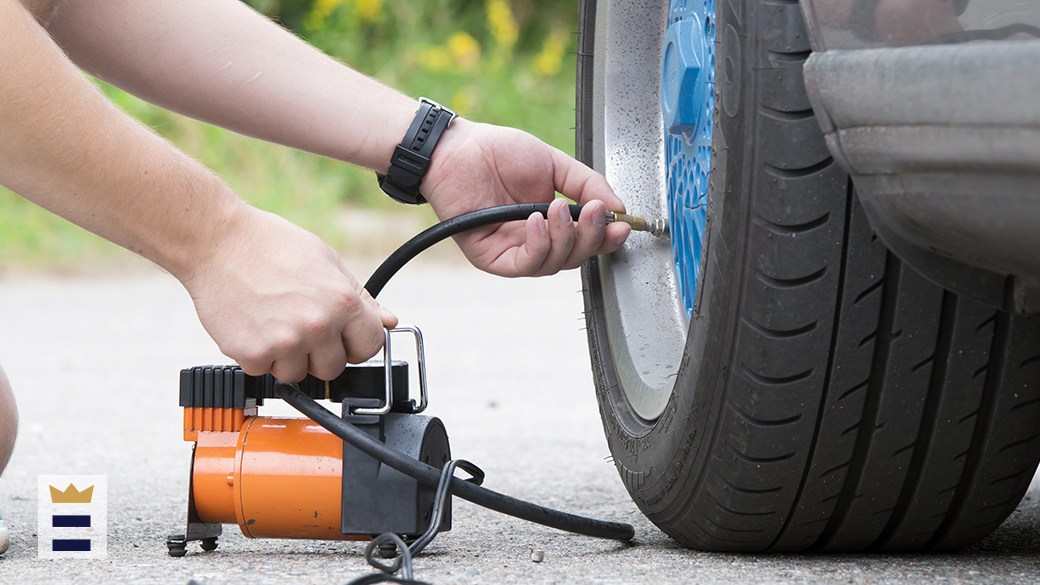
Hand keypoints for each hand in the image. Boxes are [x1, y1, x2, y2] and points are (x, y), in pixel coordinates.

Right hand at [179, 205, 397, 381]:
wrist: (217, 241)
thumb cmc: (270, 245)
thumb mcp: (327, 261)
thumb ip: (360, 298)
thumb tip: (388, 321)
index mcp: (342, 302)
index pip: (371, 347)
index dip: (357, 344)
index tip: (344, 339)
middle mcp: (317, 326)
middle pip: (333, 369)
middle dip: (320, 353)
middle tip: (301, 326)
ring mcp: (284, 343)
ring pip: (296, 374)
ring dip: (287, 356)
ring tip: (274, 322)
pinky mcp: (252, 353)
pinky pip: (263, 371)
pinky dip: (257, 354)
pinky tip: (254, 325)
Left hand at [420, 119, 630, 276]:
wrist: (457, 150)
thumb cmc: (497, 153)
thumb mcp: (554, 164)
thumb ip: (587, 184)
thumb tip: (617, 207)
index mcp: (552, 222)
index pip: (587, 240)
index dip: (607, 237)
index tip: (623, 224)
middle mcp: (535, 241)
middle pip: (575, 258)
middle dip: (591, 237)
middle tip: (595, 211)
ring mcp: (514, 252)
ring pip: (553, 264)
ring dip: (564, 238)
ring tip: (559, 208)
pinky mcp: (493, 259)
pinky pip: (524, 264)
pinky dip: (538, 245)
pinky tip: (538, 220)